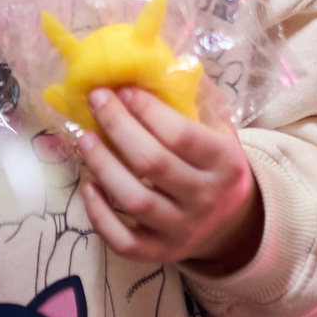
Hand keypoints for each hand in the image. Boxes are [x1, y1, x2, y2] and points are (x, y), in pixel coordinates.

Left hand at [74, 88, 264, 273]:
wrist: (232, 225)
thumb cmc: (216, 166)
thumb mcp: (219, 132)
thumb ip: (195, 100)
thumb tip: (158, 63)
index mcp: (225, 163)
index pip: (181, 135)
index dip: (147, 110)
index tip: (123, 90)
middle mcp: (206, 198)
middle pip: (153, 163)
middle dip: (118, 126)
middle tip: (96, 100)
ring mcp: (183, 230)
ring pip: (136, 201)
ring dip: (103, 166)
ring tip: (84, 138)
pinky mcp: (160, 253)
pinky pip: (125, 241)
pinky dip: (100, 217)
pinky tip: (88, 188)